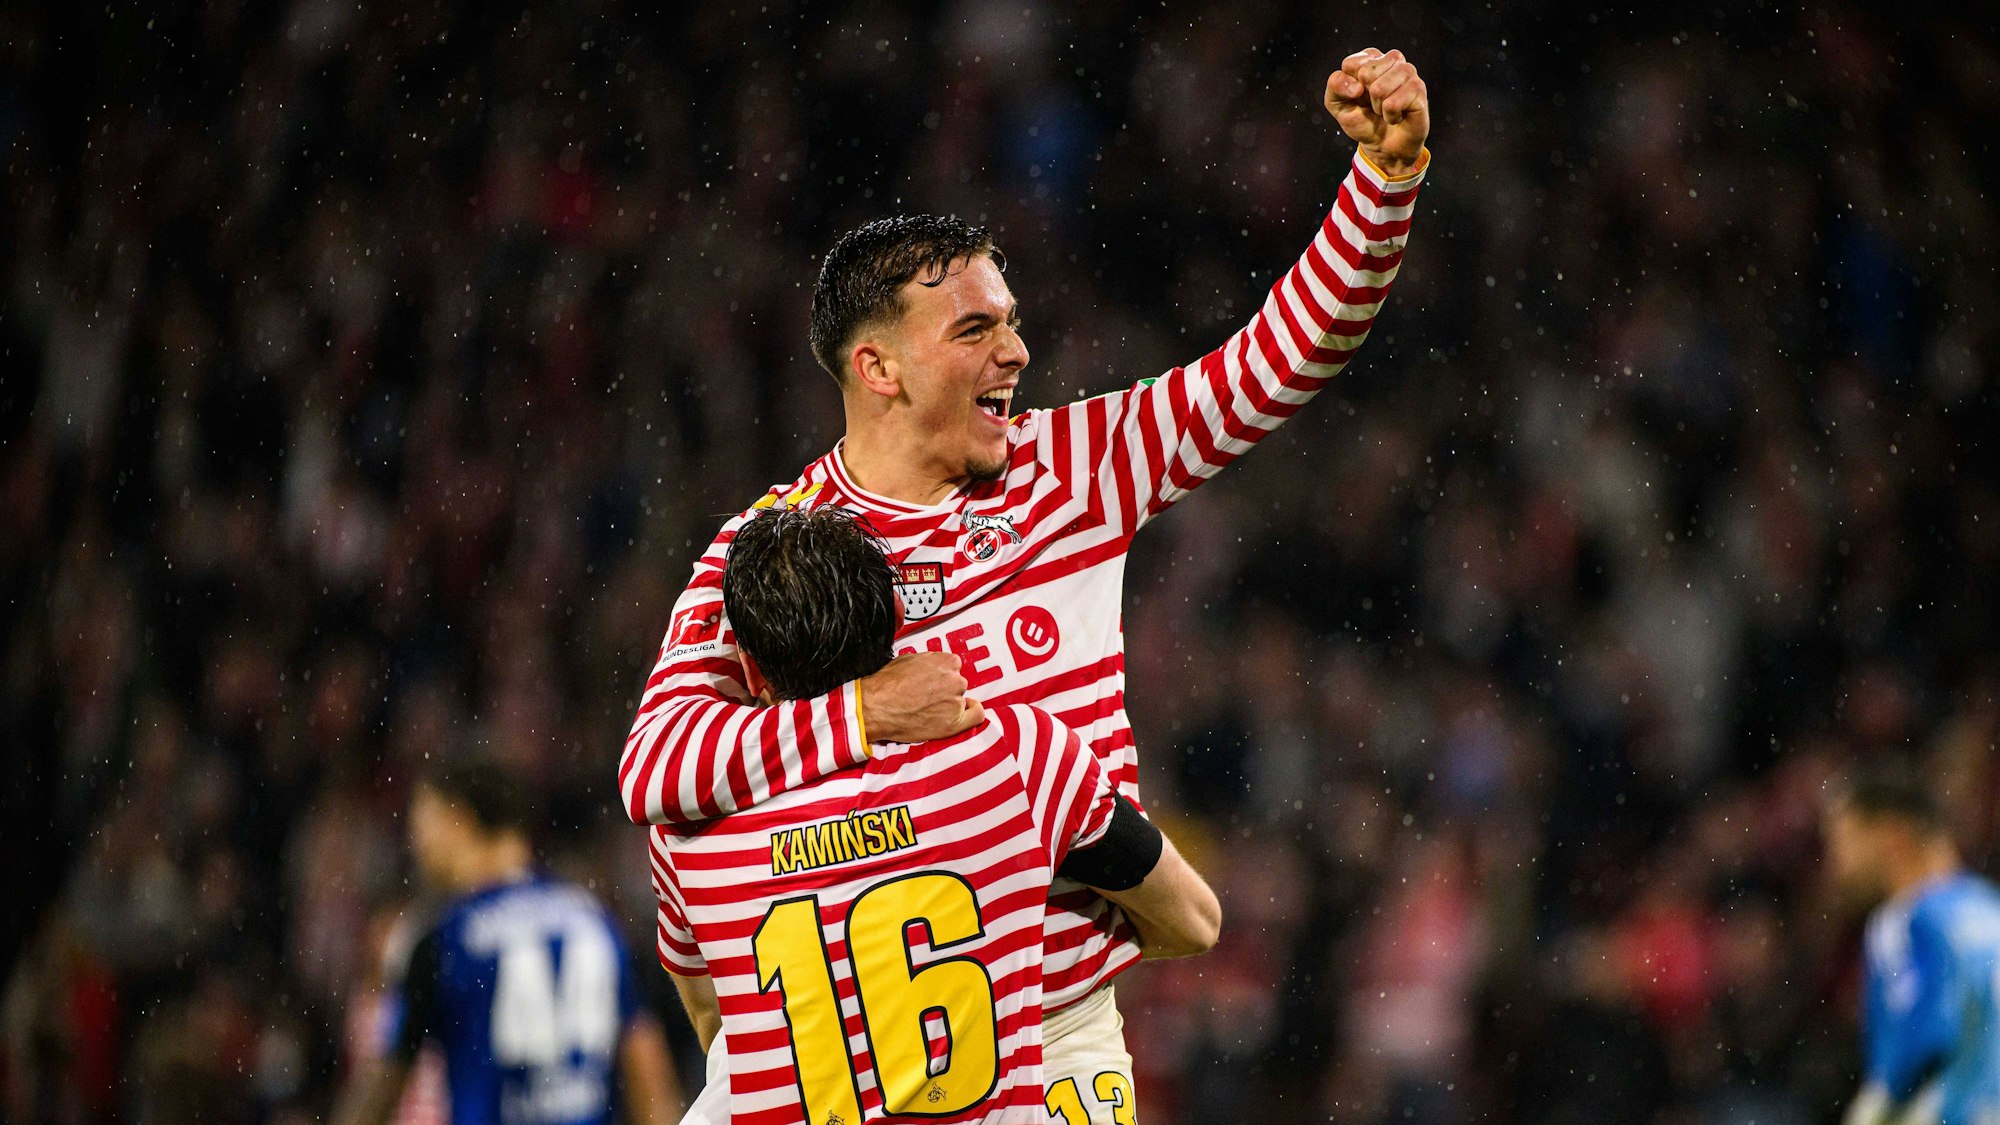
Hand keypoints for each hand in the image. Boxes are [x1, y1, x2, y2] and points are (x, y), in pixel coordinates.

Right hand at [858, 652, 984, 742]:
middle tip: (928, 697)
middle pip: (957, 684)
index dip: (942, 675)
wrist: (876, 707)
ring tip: (929, 710)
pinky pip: (976, 716)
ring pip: (960, 700)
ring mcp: (955, 701)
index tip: (934, 682)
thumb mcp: (908, 659)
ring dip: (949, 703)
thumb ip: (930, 661)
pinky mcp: (953, 722)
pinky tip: (965, 712)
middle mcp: (955, 679)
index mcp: (947, 661)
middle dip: (945, 689)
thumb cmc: (887, 683)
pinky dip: (973, 713)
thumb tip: (934, 666)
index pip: (953, 667)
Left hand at [1324, 48, 1429, 177]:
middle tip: (1375, 105)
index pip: (1350, 64)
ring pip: (1379, 88)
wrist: (1383, 146)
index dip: (1349, 89)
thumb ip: (1335, 86)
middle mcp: (1392, 60)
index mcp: (1371, 58)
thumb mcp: (1337, 103)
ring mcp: (1408, 72)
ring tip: (1385, 110)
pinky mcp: (1418, 89)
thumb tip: (1357, 87)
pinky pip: (1392, 103)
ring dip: (1378, 107)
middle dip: (1365, 97)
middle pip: (1365, 74)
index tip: (1359, 97)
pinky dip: (1390, 116)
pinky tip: (1397, 116)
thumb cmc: (1363, 121)